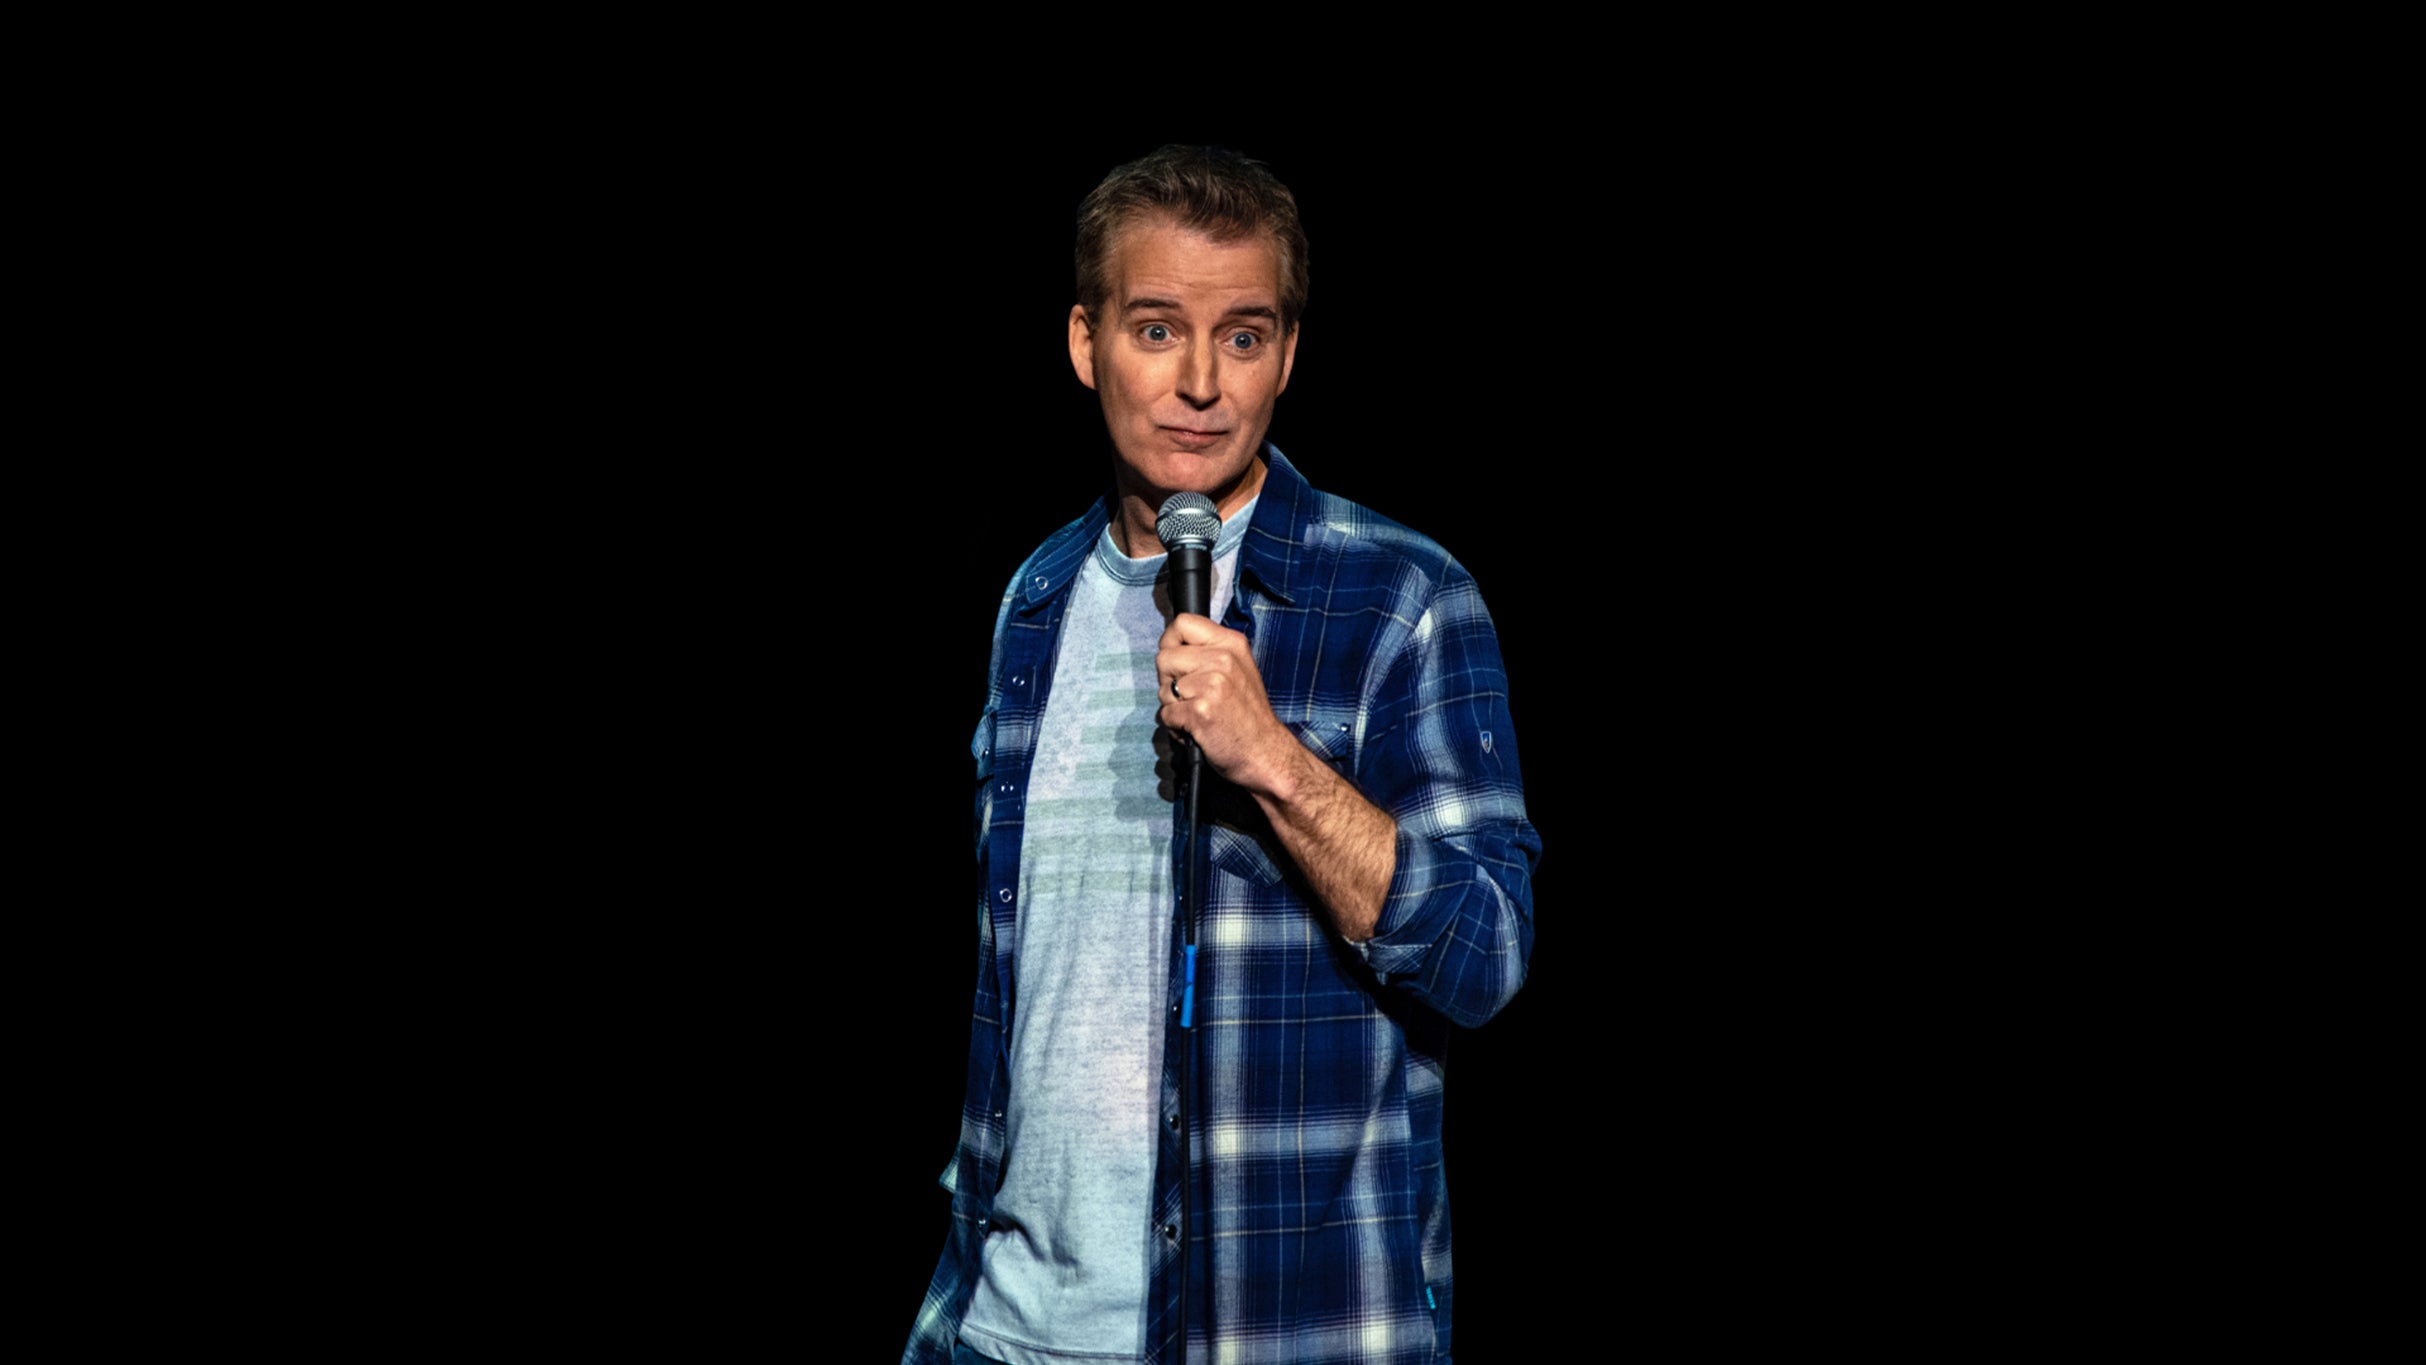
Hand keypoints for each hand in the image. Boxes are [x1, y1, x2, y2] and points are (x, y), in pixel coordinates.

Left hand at [1157, 613, 1297, 797]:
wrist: (1267, 753)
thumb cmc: (1248, 716)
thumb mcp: (1239, 669)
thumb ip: (1209, 653)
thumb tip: (1171, 646)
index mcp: (1231, 644)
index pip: (1182, 622)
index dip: (1170, 643)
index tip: (1178, 662)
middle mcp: (1222, 659)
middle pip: (1164, 656)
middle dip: (1168, 680)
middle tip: (1191, 697)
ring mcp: (1212, 685)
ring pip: (1163, 689)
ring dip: (1173, 706)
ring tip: (1198, 715)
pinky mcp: (1200, 711)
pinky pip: (1166, 714)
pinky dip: (1176, 727)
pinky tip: (1197, 730)